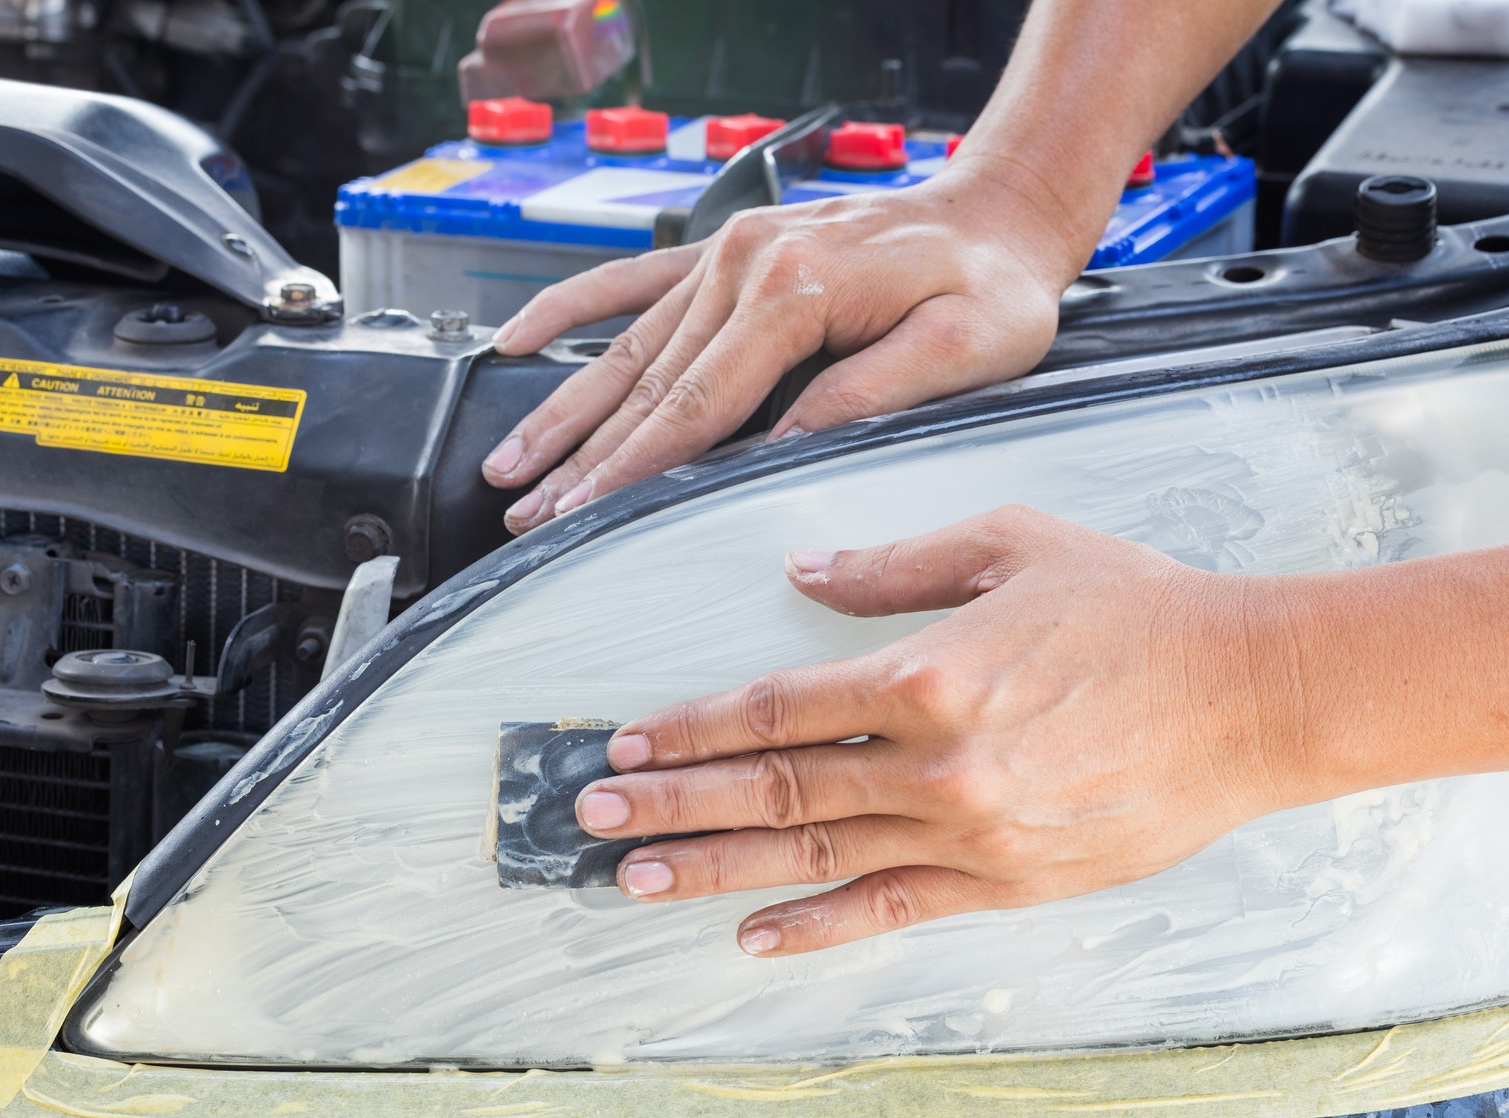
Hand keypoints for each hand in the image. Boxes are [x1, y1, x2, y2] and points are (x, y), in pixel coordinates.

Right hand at [480, 171, 1080, 534]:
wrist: (998, 211)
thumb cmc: (992, 285)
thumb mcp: (961, 350)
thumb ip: (866, 398)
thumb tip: (779, 450)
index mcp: (797, 290)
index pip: (696, 404)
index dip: (633, 469)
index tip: (582, 514)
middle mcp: (748, 262)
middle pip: (646, 382)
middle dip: (580, 456)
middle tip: (525, 512)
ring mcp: (732, 250)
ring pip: (629, 345)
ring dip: (564, 407)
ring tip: (510, 462)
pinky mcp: (730, 249)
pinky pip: (635, 279)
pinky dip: (574, 309)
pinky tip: (521, 340)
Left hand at [569, 506, 1302, 954]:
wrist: (1253, 697)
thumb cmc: (1138, 611)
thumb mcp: (1012, 545)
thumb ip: (895, 564)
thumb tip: (803, 572)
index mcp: (927, 671)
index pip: (776, 706)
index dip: (692, 726)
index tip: (630, 740)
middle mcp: (935, 762)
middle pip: (774, 787)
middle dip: (673, 803)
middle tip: (594, 819)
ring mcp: (970, 833)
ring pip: (815, 855)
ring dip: (716, 869)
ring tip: (637, 882)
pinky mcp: (1008, 882)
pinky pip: (891, 910)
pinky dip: (817, 926)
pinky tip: (753, 935)